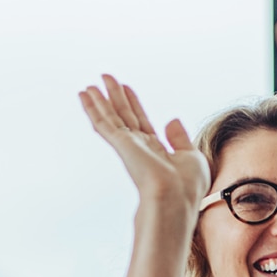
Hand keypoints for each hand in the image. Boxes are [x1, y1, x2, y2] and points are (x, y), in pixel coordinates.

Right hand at [79, 74, 209, 212]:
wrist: (175, 198)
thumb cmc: (187, 186)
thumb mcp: (192, 157)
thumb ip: (180, 138)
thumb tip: (171, 120)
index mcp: (157, 151)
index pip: (142, 122)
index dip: (134, 104)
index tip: (127, 88)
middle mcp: (140, 148)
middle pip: (124, 116)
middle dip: (116, 97)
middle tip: (106, 78)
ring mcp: (129, 146)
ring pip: (110, 118)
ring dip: (100, 100)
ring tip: (90, 85)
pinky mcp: (121, 144)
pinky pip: (103, 122)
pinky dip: (93, 108)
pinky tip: (85, 95)